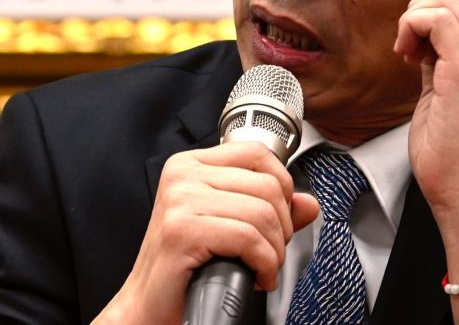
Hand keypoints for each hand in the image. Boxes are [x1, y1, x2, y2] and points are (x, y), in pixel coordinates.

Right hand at [92, 142, 318, 324]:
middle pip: (267, 185)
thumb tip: (309, 204)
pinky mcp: (182, 230)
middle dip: (282, 227)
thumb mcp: (230, 226)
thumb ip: (271, 210)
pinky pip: (248, 238)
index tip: (278, 217)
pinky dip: (264, 263)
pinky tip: (256, 277)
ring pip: (262, 213)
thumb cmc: (186, 266)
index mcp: (191, 163)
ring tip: (263, 267)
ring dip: (274, 251)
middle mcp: (182, 174)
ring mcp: (180, 200)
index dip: (283, 186)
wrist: (148, 306)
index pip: (258, 153)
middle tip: (269, 252)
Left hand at [394, 0, 458, 322]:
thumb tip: (423, 36)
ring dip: (415, 19)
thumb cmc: (452, 150)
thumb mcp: (446, 93)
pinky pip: (436, 18)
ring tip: (409, 55)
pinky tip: (408, 57)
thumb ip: (441, 58)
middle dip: (423, 5)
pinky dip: (412, 29)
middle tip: (410, 46)